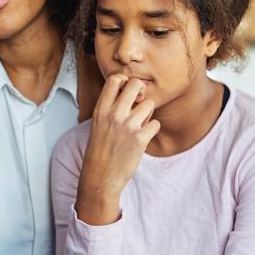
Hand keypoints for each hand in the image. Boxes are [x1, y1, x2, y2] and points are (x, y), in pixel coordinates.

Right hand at [75, 75, 159, 225]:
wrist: (100, 176)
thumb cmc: (100, 149)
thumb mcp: (98, 123)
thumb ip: (112, 107)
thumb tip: (133, 92)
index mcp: (101, 109)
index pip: (115, 79)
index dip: (125, 81)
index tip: (127, 92)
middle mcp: (114, 114)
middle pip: (136, 84)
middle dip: (141, 91)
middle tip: (139, 102)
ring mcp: (127, 126)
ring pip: (149, 104)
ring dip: (148, 113)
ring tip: (139, 124)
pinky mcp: (140, 139)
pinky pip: (156, 124)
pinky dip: (152, 129)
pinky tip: (143, 136)